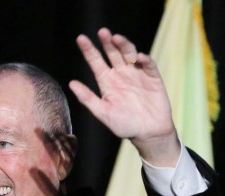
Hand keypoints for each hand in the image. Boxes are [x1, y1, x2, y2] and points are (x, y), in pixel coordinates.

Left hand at [68, 28, 179, 165]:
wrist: (147, 133)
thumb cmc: (123, 125)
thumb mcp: (103, 112)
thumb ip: (88, 98)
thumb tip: (71, 83)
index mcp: (107, 82)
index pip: (96, 62)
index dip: (89, 50)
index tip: (81, 39)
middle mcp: (121, 75)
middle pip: (113, 53)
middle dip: (107, 42)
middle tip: (102, 32)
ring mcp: (137, 74)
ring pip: (129, 54)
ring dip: (124, 45)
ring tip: (117, 39)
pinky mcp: (152, 77)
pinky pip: (148, 65)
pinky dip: (144, 60)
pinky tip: (138, 57)